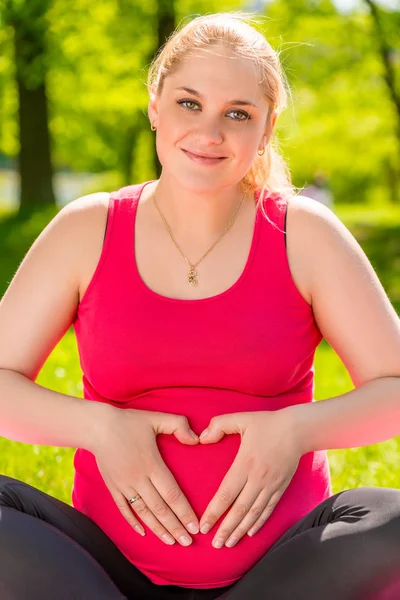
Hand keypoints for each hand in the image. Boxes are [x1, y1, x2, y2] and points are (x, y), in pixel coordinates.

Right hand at [92, 405, 200, 546]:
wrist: (97, 426)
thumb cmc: (129, 421)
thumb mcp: (156, 418)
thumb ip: (179, 425)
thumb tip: (197, 439)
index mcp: (152, 464)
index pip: (172, 494)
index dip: (184, 512)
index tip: (195, 527)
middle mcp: (138, 479)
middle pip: (160, 509)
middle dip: (175, 527)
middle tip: (188, 542)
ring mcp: (124, 485)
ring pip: (143, 513)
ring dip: (158, 529)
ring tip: (171, 542)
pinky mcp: (113, 487)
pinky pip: (124, 509)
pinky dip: (133, 522)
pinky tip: (143, 533)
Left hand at [197, 409, 301, 548]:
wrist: (297, 429)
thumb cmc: (267, 423)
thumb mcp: (240, 418)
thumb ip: (219, 425)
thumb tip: (201, 438)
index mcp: (245, 464)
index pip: (226, 494)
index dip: (214, 512)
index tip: (204, 526)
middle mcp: (258, 479)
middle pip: (239, 510)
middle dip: (225, 529)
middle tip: (214, 544)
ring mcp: (270, 485)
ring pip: (254, 514)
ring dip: (240, 530)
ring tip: (229, 544)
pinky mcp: (280, 488)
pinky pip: (268, 509)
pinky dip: (259, 523)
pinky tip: (250, 533)